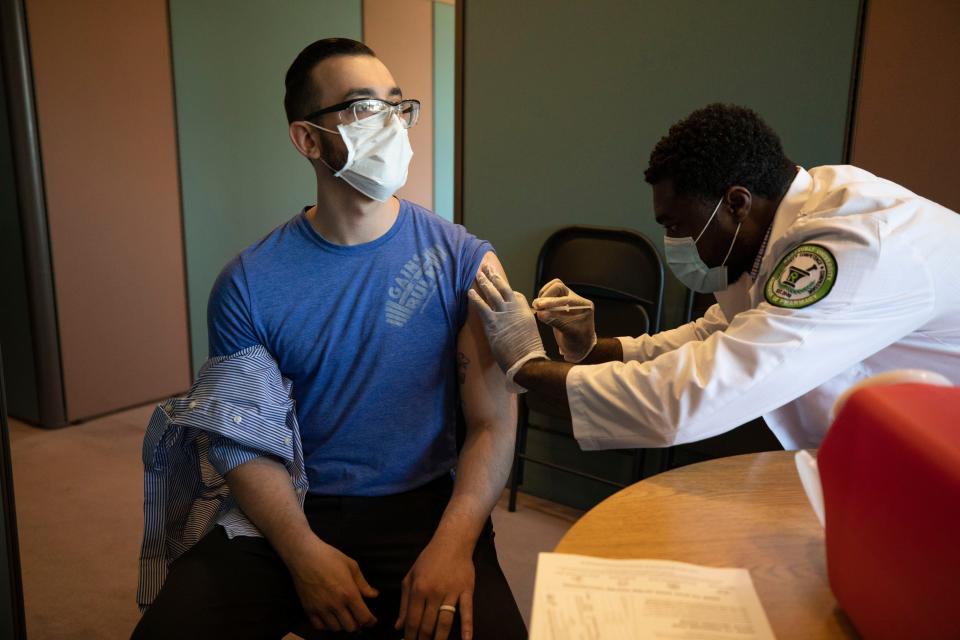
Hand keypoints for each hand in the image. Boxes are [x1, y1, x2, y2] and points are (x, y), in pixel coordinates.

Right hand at [289, 537, 378, 632]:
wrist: (304, 556)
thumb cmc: (330, 557)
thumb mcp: (352, 566)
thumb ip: (363, 584)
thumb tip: (374, 595)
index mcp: (349, 593)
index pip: (363, 617)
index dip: (370, 621)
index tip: (371, 620)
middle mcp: (336, 604)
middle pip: (351, 627)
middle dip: (357, 623)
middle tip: (356, 616)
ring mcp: (321, 608)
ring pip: (336, 628)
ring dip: (342, 624)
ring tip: (343, 616)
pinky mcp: (308, 609)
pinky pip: (319, 626)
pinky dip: (326, 625)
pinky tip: (329, 617)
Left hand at [396, 539, 474, 639]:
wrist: (452, 542)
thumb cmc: (429, 559)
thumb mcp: (410, 577)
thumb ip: (404, 603)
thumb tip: (398, 626)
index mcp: (418, 589)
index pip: (412, 620)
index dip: (410, 636)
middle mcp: (433, 592)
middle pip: (428, 625)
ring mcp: (451, 592)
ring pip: (445, 622)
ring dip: (440, 639)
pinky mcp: (466, 590)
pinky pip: (467, 611)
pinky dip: (468, 627)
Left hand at [467, 267, 547, 389]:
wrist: (526, 359)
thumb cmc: (529, 350)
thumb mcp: (529, 331)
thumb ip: (521, 324)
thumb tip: (515, 326)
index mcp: (524, 310)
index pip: (515, 295)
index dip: (506, 290)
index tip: (500, 284)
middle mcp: (514, 308)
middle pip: (502, 287)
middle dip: (493, 275)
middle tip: (487, 266)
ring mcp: (503, 313)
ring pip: (492, 292)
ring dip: (483, 281)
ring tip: (478, 273)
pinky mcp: (492, 322)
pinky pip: (481, 306)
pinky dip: (475, 298)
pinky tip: (469, 291)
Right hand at [532, 278, 596, 361]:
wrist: (578, 349)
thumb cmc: (578, 342)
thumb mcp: (569, 333)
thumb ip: (555, 322)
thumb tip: (540, 313)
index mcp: (583, 305)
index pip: (566, 298)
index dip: (552, 301)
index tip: (541, 306)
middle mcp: (575, 300)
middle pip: (558, 287)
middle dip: (547, 296)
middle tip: (537, 306)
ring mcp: (566, 301)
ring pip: (553, 289)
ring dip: (543, 296)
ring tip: (538, 308)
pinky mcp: (558, 305)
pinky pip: (548, 296)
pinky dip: (542, 300)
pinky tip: (539, 310)